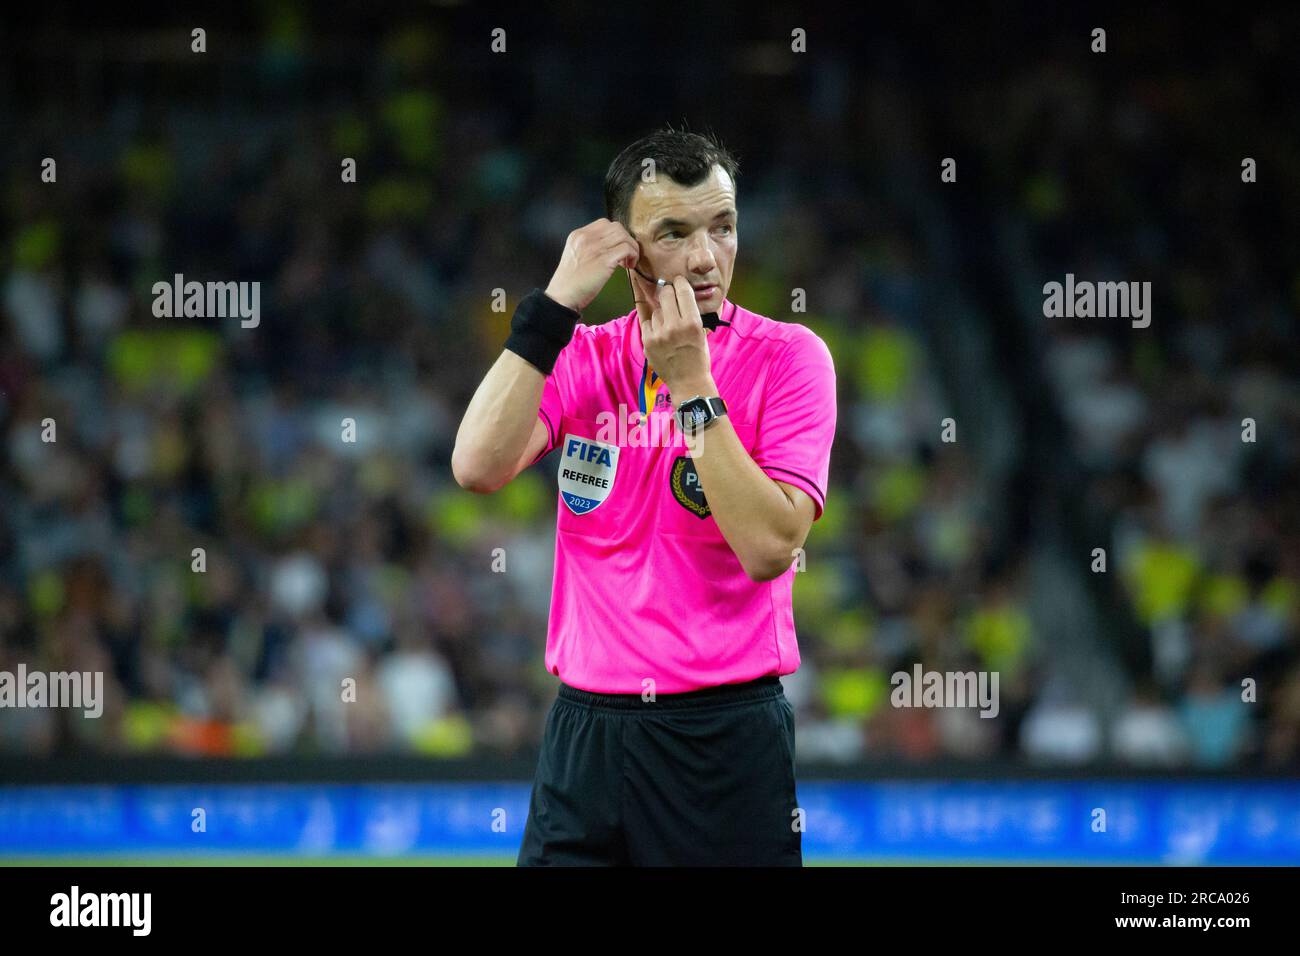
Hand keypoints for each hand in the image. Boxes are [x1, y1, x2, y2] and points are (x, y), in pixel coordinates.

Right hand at [544, 218, 640, 312]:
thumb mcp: (574, 256)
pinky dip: (633, 255)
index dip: (615, 235)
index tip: (616, 248)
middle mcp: (586, 237)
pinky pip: (627, 248)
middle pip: (616, 227)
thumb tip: (609, 247)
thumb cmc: (570, 282)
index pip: (604, 224)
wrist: (562, 296)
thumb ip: (588, 247)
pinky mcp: (604, 259)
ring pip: (624, 236)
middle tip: (625, 255)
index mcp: (578, 235)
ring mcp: (595, 247)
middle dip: (626, 240)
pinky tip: (629, 266)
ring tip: (628, 262)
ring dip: (631, 248)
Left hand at [631, 273, 713, 398]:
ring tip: (668, 324)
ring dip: (661, 312)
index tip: (678, 281)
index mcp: (692, 323)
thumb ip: (691, 312)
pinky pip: (647, 322)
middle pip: (665, 294)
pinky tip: (660, 331)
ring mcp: (659, 335)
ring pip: (656, 310)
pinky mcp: (647, 342)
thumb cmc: (698, 356)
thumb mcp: (701, 331)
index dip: (679, 282)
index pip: (682, 290)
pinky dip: (653, 324)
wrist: (688, 382)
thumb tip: (679, 290)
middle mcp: (675, 327)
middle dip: (668, 291)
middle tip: (670, 294)